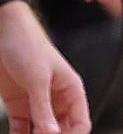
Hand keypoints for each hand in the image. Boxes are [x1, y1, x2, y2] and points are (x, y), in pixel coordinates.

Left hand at [0, 0, 89, 133]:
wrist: (4, 33)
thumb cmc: (27, 47)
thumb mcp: (37, 79)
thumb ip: (43, 108)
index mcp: (71, 90)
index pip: (80, 122)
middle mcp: (56, 100)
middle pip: (61, 131)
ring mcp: (37, 105)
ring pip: (41, 133)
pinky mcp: (19, 107)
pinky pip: (21, 130)